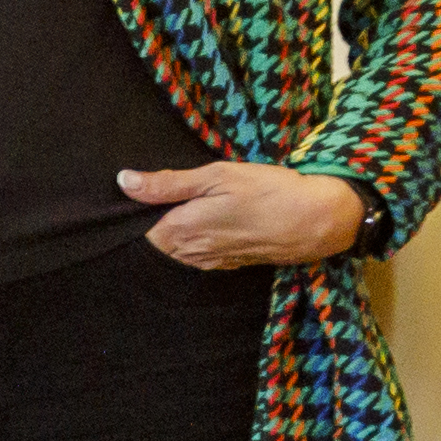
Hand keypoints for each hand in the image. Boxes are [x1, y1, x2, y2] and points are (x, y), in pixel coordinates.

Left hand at [122, 158, 368, 270]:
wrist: (317, 220)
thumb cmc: (267, 191)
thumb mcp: (217, 176)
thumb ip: (168, 183)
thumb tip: (124, 182)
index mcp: (180, 230)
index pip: (136, 229)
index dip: (133, 212)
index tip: (139, 192)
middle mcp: (190, 253)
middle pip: (155, 241)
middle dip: (152, 221)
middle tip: (166, 193)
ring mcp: (210, 262)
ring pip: (176, 250)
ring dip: (175, 231)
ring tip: (189, 205)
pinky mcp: (228, 264)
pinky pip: (198, 255)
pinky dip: (196, 240)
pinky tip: (209, 221)